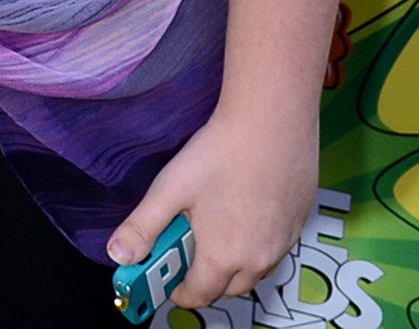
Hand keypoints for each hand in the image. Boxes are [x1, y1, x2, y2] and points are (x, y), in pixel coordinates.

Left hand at [108, 104, 319, 307]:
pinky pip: (276, 249)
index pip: (200, 295)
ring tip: (214, 233)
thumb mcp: (169, 190)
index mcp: (224, 257)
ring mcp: (284, 243)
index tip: (168, 283)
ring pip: (256, 271)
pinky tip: (245, 215)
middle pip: (230, 288)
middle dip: (206, 281)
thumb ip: (142, 227)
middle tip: (188, 254)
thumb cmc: (219, 155)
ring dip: (234, 266)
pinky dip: (258, 246)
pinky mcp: (300, 223)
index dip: (179, 293)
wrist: (272, 124)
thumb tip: (118, 255)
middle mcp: (259, 259)